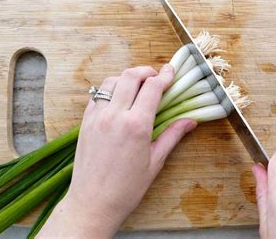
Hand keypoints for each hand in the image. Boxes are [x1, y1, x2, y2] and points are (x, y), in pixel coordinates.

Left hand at [38, 65, 196, 237]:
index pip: (152, 87)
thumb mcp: (155, 162)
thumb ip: (172, 136)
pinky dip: (110, 89)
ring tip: (138, 86)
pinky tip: (119, 98)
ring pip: (111, 80)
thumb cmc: (127, 188)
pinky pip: (98, 95)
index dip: (164, 76)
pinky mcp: (85, 122)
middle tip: (156, 77)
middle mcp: (114, 115)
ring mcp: (96, 117)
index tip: (171, 72)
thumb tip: (190, 121)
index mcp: (136, 125)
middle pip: (130, 76)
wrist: (93, 203)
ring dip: (127, 78)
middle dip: (146, 71)